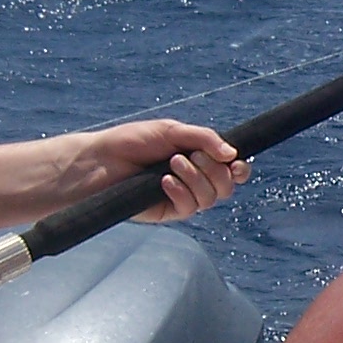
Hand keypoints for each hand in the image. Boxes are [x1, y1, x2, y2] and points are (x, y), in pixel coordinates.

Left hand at [95, 120, 250, 222]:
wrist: (102, 161)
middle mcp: (195, 179)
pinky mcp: (169, 211)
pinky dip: (182, 192)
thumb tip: (233, 154)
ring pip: (211, 198)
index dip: (240, 168)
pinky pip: (190, 208)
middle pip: (227, 186)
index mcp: (200, 158)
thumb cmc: (133, 142)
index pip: (232, 169)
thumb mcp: (171, 131)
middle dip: (215, 170)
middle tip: (192, 156)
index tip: (235, 162)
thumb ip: (205, 138)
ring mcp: (183, 197)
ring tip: (171, 164)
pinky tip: (164, 182)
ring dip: (196, 179)